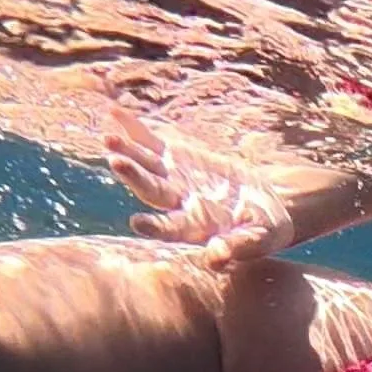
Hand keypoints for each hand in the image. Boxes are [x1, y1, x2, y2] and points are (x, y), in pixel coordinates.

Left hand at [104, 106, 296, 266]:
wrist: (262, 205)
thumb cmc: (263, 228)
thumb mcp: (259, 237)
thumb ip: (238, 246)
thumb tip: (216, 258)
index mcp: (196, 228)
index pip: (171, 228)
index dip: (155, 226)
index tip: (137, 223)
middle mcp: (177, 204)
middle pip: (152, 191)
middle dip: (134, 177)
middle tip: (116, 162)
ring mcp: (173, 179)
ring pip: (146, 165)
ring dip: (127, 151)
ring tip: (108, 138)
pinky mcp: (176, 159)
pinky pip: (151, 143)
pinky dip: (134, 129)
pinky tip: (114, 113)